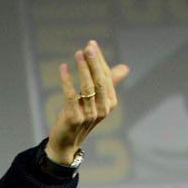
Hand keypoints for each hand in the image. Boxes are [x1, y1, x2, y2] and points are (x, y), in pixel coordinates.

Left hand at [46, 39, 128, 164]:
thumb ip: (108, 84)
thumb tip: (124, 68)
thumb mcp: (96, 101)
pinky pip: (71, 96)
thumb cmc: (80, 117)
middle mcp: (102, 109)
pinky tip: (62, 68)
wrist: (66, 143)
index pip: (106, 76)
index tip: (92, 44)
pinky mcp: (74, 118)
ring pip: (87, 87)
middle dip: (94, 62)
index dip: (99, 60)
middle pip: (100, 81)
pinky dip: (67, 81)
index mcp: (110, 103)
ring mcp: (89, 115)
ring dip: (82, 68)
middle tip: (88, 46)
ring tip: (78, 53)